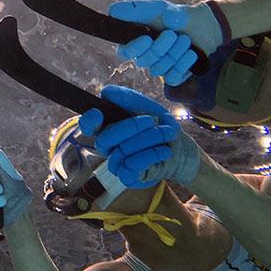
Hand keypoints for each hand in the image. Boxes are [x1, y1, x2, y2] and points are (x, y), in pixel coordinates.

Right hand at [80, 85, 200, 186]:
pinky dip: (151, 155)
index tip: (98, 114)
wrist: (183, 150)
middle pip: (104, 139)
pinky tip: (164, 151)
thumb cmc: (162, 127)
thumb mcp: (148, 107)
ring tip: (166, 134)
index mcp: (109, 127)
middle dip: (131, 127)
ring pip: (121, 151)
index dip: (88, 121)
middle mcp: (109, 146)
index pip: (88, 126)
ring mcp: (117, 163)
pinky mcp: (128, 178)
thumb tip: (106, 92)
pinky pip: (131, 166)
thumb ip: (127, 98)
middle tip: (151, 120)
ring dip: (148, 139)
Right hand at [109, 0, 225, 84]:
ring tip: (186, 39)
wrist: (201, 25)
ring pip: (159, 70)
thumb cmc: (175, 15)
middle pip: (144, 61)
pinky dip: (183, 66)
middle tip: (173, 34)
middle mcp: (144, 56)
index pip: (124, 51)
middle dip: (160, 48)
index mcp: (135, 40)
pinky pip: (173, 78)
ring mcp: (158, 66)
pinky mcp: (173, 75)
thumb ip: (137, 9)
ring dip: (175, 54)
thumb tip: (114, 11)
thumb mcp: (157, 7)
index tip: (147, 37)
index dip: (134, 48)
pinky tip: (191, 54)